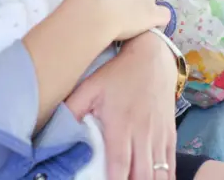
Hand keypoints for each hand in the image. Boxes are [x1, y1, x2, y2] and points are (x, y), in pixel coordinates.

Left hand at [67, 31, 178, 179]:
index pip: (119, 163)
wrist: (152, 56)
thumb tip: (52, 132)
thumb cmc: (118, 73)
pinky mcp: (170, 133)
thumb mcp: (90, 87)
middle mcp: (143, 133)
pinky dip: (166, 177)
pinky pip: (171, 163)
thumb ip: (72, 110)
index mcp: (122, 124)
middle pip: (142, 174)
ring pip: (159, 172)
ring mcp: (159, 134)